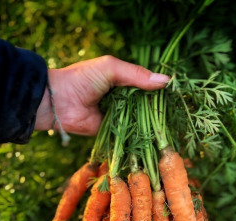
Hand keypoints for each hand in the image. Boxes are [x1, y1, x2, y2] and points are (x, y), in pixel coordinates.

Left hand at [34, 55, 169, 135]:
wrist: (58, 102)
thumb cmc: (82, 79)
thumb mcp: (111, 68)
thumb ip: (136, 74)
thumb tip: (165, 81)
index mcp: (123, 80)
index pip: (147, 84)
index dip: (160, 89)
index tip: (177, 95)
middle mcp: (123, 98)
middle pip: (146, 104)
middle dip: (157, 108)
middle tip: (176, 113)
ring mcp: (119, 115)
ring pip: (140, 120)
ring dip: (150, 123)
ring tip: (169, 126)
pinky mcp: (113, 131)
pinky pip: (129, 133)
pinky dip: (139, 135)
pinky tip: (154, 137)